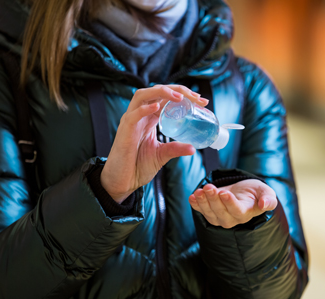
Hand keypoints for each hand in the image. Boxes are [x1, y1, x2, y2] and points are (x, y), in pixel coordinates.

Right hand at [101, 84, 208, 202]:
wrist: (122, 182)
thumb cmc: (137, 167)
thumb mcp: (161, 155)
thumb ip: (175, 149)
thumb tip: (193, 148)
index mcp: (149, 118)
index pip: (166, 98)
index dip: (184, 95)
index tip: (202, 102)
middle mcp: (140, 115)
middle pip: (157, 91)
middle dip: (178, 90)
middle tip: (196, 98)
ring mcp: (131, 121)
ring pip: (143, 95)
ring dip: (162, 92)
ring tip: (179, 97)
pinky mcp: (124, 131)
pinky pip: (133, 115)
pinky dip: (145, 109)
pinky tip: (157, 106)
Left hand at [189, 179, 277, 227]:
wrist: (244, 193)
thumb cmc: (256, 192)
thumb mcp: (266, 192)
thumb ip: (268, 199)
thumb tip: (265, 204)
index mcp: (246, 213)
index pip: (237, 211)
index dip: (230, 203)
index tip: (224, 192)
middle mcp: (232, 219)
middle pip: (221, 212)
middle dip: (213, 199)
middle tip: (209, 187)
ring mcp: (220, 218)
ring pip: (209, 213)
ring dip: (203, 202)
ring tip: (200, 190)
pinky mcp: (210, 213)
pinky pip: (201, 211)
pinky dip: (195, 204)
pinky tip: (193, 196)